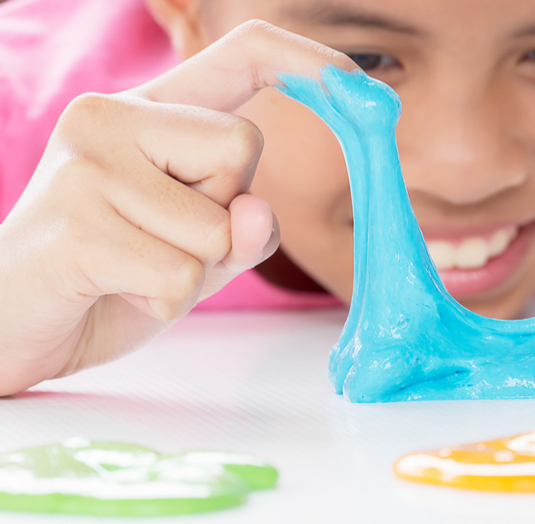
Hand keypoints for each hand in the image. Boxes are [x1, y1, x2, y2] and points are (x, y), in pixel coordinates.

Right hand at [0, 21, 356, 394]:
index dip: (312, 66)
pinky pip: (180, 275)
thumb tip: (259, 212)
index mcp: (151, 111)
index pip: (243, 54)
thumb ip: (242, 226)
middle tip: (164, 236)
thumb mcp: (197, 249)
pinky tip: (113, 288)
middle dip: (228, 211)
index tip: (364, 92)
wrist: (15, 322)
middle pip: (244, 147)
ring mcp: (87, 164)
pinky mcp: (74, 223)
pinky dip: (164, 300)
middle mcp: (113, 116)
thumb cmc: (114, 275)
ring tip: (132, 266)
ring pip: (217, 224)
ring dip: (195, 268)